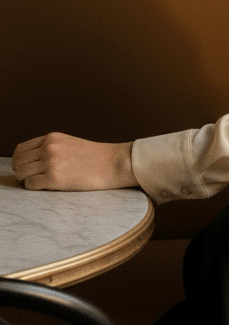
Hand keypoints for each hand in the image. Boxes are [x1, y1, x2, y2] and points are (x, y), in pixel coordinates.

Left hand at [12, 133, 135, 190]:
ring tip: (41, 181)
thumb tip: (30, 160)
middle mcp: (49, 148)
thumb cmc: (95, 156)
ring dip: (27, 179)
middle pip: (18, 162)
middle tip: (33, 176)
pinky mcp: (54, 179)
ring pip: (22, 174)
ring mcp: (51, 163)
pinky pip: (30, 184)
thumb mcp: (70, 143)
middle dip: (22, 171)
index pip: (21, 149)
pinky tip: (48, 185)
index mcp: (52, 138)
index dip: (20, 160)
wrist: (114, 163)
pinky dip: (35, 187)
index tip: (26, 167)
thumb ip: (50, 147)